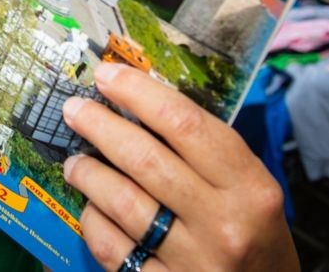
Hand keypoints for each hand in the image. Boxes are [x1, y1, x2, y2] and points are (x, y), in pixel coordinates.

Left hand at [62, 63, 297, 271]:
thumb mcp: (250, 191)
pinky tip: (92, 207)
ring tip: (76, 162)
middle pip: (145, 159)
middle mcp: (222, 224)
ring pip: (121, 202)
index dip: (138, 93)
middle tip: (75, 111)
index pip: (185, 123)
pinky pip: (111, 246)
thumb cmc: (254, 237)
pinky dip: (94, 220)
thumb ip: (206, 153)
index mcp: (250, 188)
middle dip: (100, 126)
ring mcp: (192, 261)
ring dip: (88, 173)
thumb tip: (141, 104)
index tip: (107, 75)